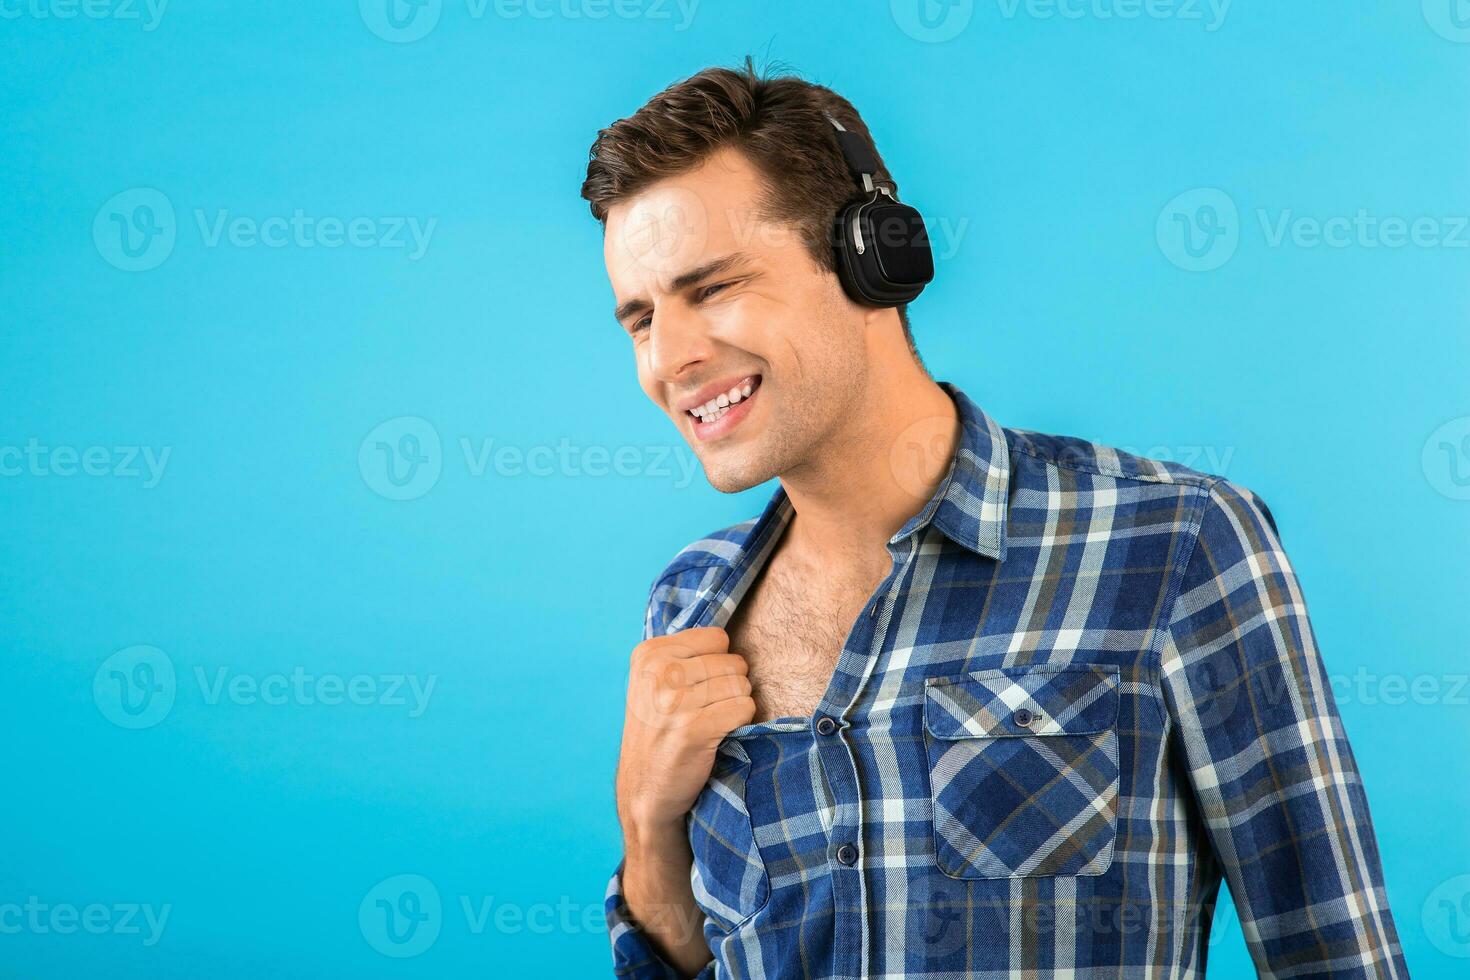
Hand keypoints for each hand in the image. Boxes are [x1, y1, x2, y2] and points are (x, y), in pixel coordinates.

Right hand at [616, 626, 754, 835]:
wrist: (645, 790)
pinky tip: (717, 736)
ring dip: (735, 707)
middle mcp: (658, 672)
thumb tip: (731, 631)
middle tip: (705, 712)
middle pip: (733, 661)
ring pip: (742, 685)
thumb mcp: (655, 682)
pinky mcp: (693, 729)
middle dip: (730, 687)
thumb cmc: (659, 732)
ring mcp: (673, 701)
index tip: (697, 688)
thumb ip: (685, 652)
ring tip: (710, 723)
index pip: (717, 638)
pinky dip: (739, 724)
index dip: (718, 663)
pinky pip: (744, 709)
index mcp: (649, 654)